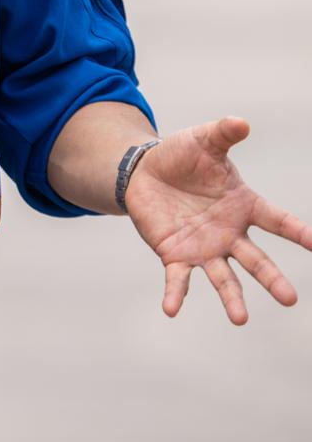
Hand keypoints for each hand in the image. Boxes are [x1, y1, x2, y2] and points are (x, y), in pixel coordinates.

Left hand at [126, 117, 311, 324]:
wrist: (145, 171)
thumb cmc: (182, 156)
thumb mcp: (203, 140)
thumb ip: (223, 133)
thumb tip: (242, 122)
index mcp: (244, 205)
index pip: (277, 220)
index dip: (298, 232)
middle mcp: (230, 233)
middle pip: (257, 259)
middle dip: (273, 279)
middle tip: (291, 299)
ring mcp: (205, 248)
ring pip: (224, 278)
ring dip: (232, 298)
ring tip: (240, 319)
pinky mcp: (176, 255)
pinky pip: (178, 279)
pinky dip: (176, 294)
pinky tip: (171, 309)